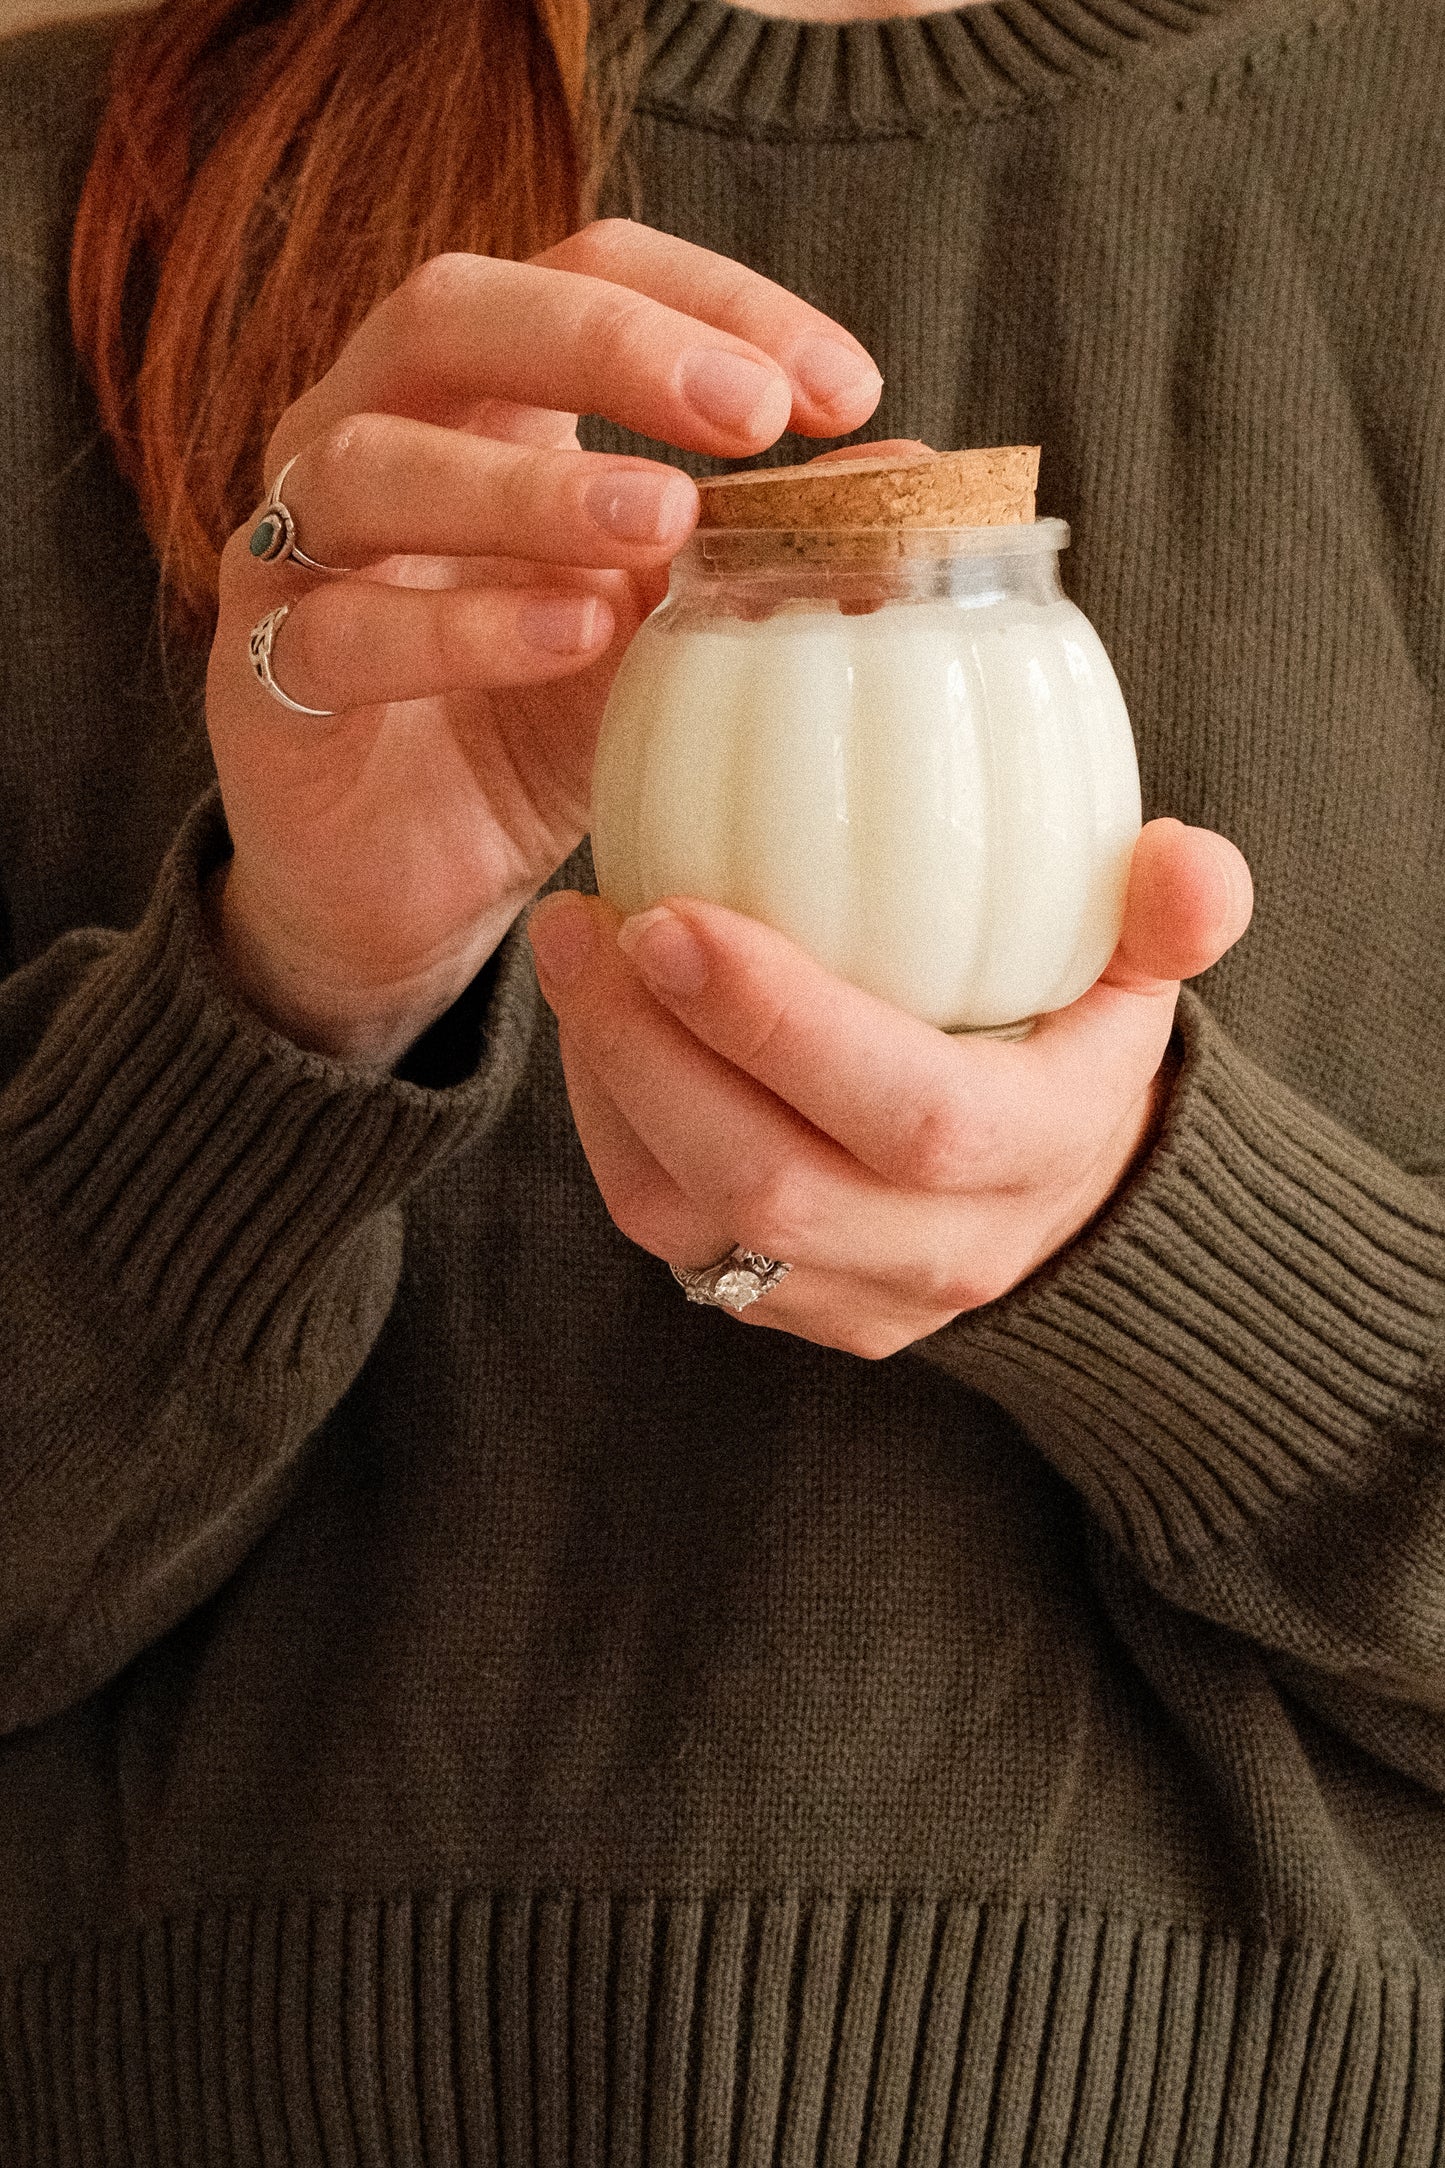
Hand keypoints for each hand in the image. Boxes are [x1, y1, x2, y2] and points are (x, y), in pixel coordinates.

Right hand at [202, 222, 882, 1062]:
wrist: (409, 889)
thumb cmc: (531, 733)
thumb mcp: (661, 637)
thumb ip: (751, 558)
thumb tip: (911, 484)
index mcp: (477, 397)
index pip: (582, 269)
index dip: (711, 302)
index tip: (843, 391)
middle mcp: (367, 435)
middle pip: (453, 313)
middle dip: (610, 346)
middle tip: (748, 416)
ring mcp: (297, 552)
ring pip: (375, 464)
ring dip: (531, 485)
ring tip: (664, 524)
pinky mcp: (264, 677)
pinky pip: (343, 631)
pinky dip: (462, 628)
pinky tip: (574, 637)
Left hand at [528, 819, 1253, 1357]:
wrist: (1061, 1201)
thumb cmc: (1077, 1051)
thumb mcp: (1142, 982)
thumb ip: (1173, 917)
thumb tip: (1185, 856)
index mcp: (1034, 1156)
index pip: (910, 1115)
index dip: (784, 1026)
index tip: (678, 917)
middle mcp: (940, 1249)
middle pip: (771, 1181)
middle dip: (655, 1051)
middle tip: (590, 922)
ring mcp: (850, 1293)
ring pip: (690, 1223)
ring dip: (610, 1083)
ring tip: (572, 951)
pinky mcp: (779, 1302)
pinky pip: (663, 1232)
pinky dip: (608, 1125)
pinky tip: (593, 1020)